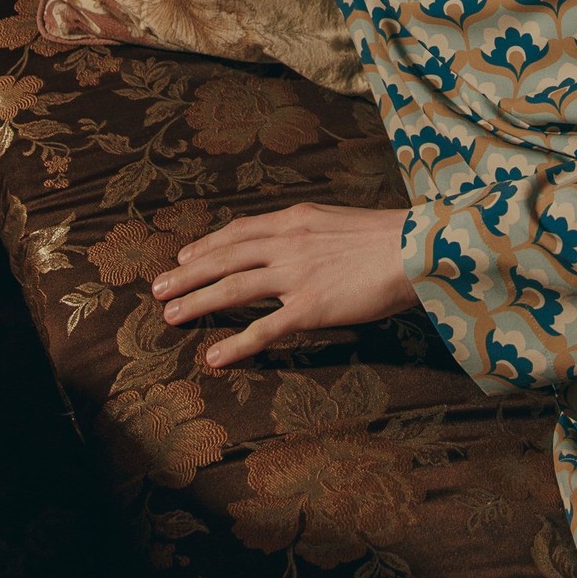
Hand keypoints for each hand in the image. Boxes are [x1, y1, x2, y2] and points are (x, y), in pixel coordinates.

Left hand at [151, 202, 414, 366]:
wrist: (417, 248)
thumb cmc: (391, 237)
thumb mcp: (342, 220)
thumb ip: (314, 232)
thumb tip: (303, 243)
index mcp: (296, 219)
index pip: (240, 231)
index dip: (208, 244)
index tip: (185, 254)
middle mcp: (288, 244)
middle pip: (224, 258)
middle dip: (187, 274)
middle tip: (159, 288)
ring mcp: (296, 276)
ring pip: (232, 289)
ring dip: (197, 302)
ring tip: (170, 315)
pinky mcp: (310, 308)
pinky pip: (263, 329)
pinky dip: (235, 344)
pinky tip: (214, 358)